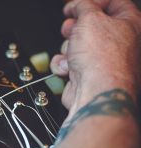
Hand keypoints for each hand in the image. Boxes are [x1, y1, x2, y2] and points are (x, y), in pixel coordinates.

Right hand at [50, 0, 140, 117]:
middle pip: (91, 25)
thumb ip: (84, 5)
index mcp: (131, 24)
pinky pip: (69, 62)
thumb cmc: (102, 59)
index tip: (76, 4)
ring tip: (72, 52)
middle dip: (75, 26)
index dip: (92, 1)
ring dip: (68, 47)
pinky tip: (68, 67)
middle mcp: (120, 43)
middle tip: (71, 28)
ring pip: (77, 44)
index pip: (114, 3)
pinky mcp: (87, 74)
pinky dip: (64, 64)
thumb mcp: (91, 18)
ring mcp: (102, 60)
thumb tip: (78, 5)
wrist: (95, 91)